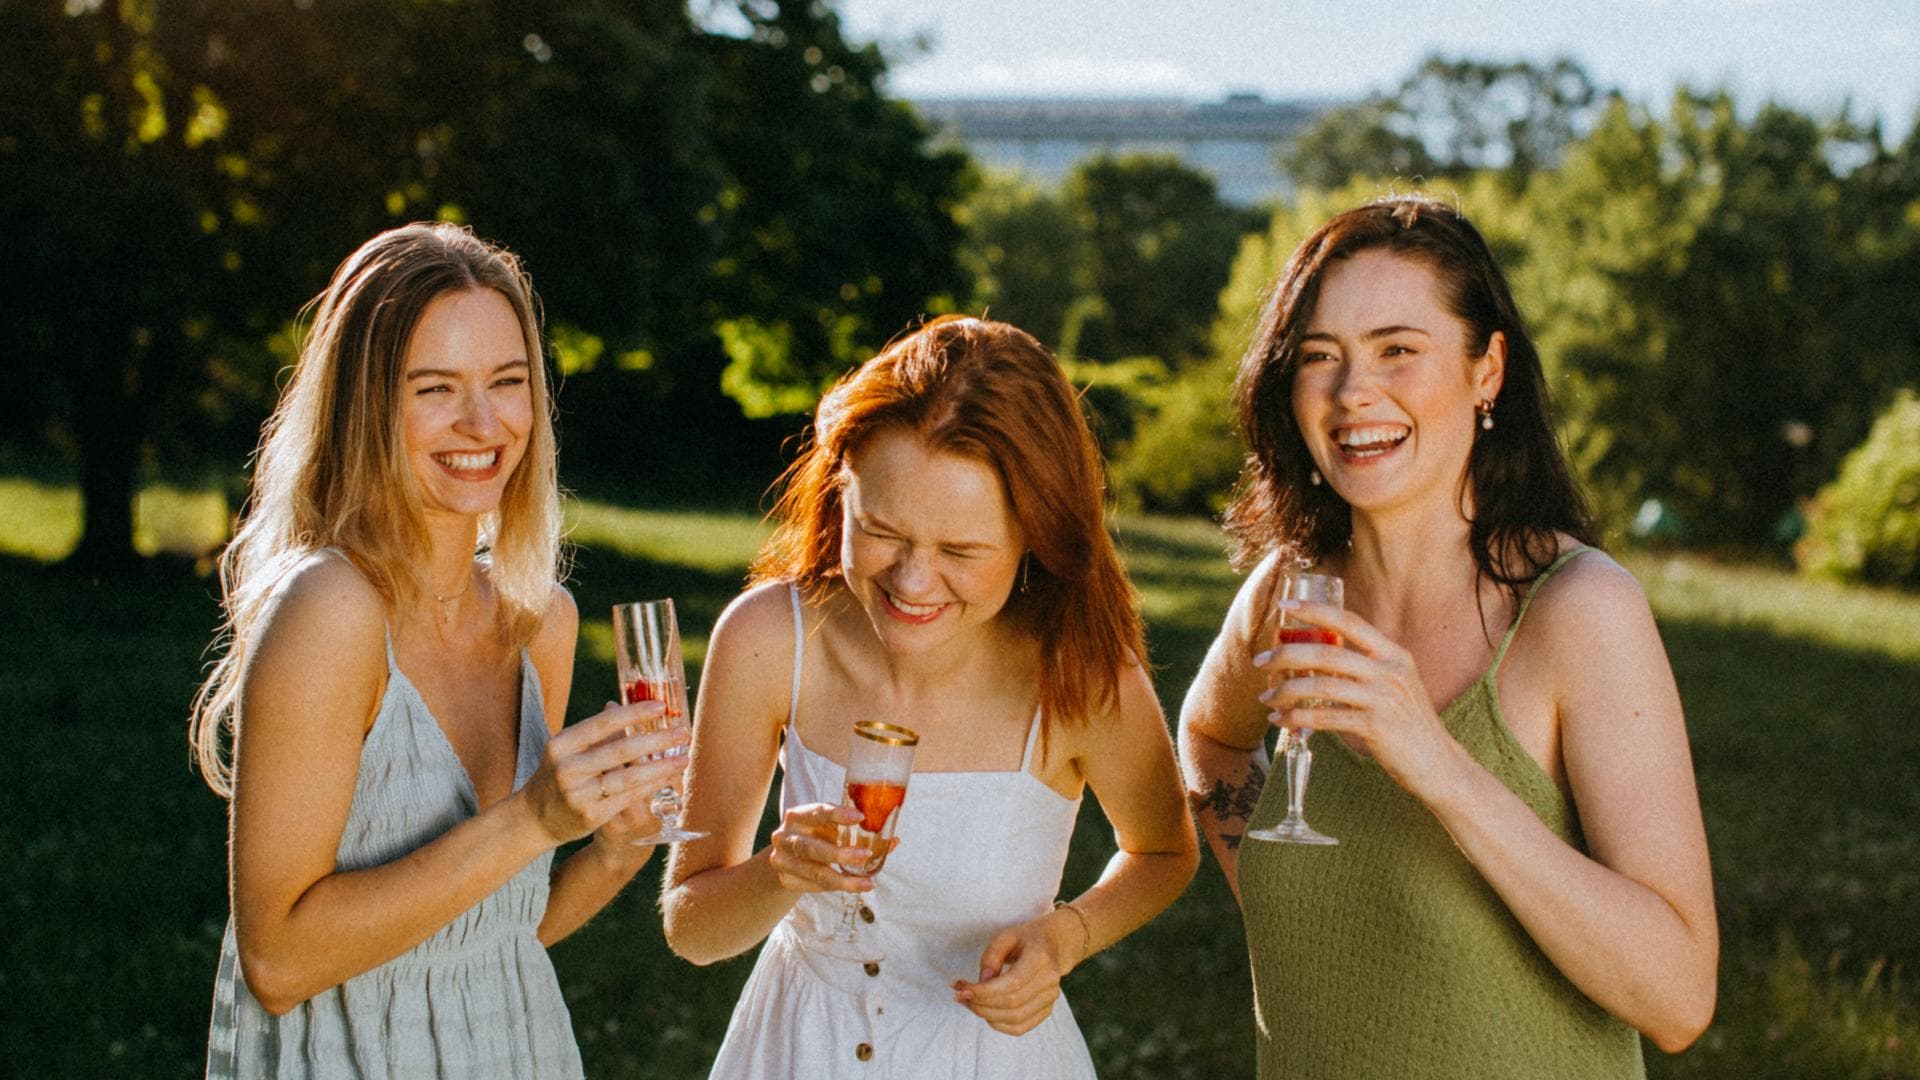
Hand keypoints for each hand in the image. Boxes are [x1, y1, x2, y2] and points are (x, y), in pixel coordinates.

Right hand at [520, 700, 688, 845]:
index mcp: (562, 745)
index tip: (661, 706)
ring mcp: (579, 795)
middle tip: (683, 732)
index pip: (602, 724)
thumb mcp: (567, 749)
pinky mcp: (591, 816)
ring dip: (661, 767)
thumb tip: (626, 704)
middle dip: (656, 740)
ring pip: (629, 778)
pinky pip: (628, 798)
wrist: (533, 819)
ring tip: (684, 757)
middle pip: (621, 750)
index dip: (633, 713)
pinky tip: (668, 779)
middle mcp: (568, 769)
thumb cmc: (558, 776)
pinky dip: (651, 787)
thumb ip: (595, 731)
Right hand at [766, 803, 884, 894]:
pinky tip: (855, 886)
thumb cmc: (818, 836)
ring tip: (867, 883)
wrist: (789, 858)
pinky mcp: (787, 880)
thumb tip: (894, 841)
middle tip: (865, 856)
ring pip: (814, 872)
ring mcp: (782, 860)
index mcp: (797, 816)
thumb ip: (855, 831)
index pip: (817, 812)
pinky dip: (837, 886)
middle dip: (839, 853)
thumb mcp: (830, 827)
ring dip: (843, 880)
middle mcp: (784, 837)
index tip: (860, 817)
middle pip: (810, 847)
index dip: (838, 814)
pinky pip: (815, 886)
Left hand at [952, 911, 1078, 1035]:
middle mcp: (1049, 981)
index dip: (985, 992)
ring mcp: (1050, 998)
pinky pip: (1020, 1028)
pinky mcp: (1046, 1010)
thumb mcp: (1005, 936)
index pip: (1012, 984)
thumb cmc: (1026, 939)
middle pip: (1011, 1004)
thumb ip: (991, 956)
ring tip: (969, 1002)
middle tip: (960, 995)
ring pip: (1015, 1019)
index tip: (962, 991)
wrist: (1054, 945)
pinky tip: (985, 1012)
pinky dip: (999, 1024)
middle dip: (980, 1004)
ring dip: (986, 1015)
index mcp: (1040, 958)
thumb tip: (983, 983)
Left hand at [1255, 599, 1461, 796]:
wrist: (1438, 764)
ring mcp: (1384, 698)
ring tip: (1266, 697)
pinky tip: (1281, 721)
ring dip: (1286, 691)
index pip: (1350, 621)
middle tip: (1260, 661)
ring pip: (1321, 686)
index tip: (1285, 607)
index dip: (1315, 611)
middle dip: (1286, 654)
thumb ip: (1366, 667)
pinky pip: (1325, 718)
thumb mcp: (1396, 685)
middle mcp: (1390, 671)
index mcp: (1394, 654)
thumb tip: (1319, 656)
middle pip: (1327, 653)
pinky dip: (1297, 718)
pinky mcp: (1376, 727)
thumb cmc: (1408, 724)